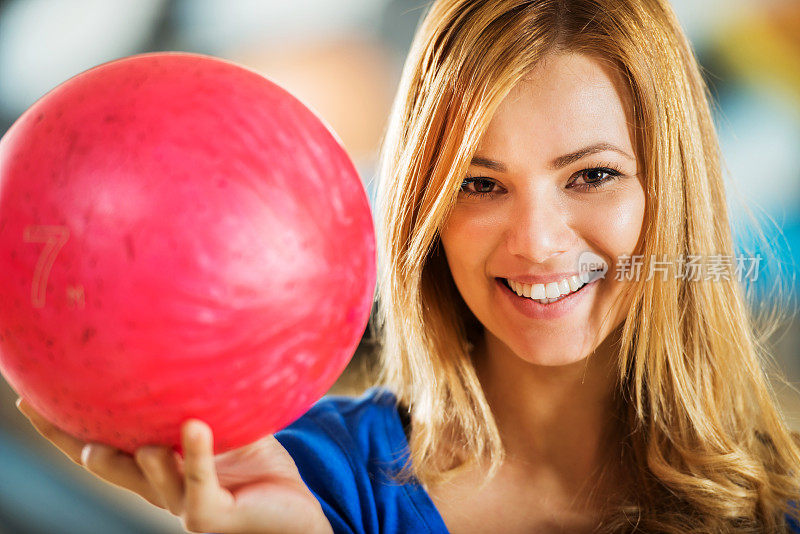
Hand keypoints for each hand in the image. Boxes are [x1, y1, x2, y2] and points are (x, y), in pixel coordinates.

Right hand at [16, 398, 332, 533]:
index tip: (30, 400)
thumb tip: (193, 348)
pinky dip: (196, 454)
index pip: (103, 446)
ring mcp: (185, 505)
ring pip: (150, 480)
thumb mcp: (230, 430)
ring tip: (126, 440)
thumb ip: (207, 403)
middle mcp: (162, 489)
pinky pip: (199, 485)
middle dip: (75, 442)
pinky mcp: (214, 516)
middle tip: (46, 413)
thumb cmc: (260, 470)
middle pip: (108, 467)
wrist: (297, 513)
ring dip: (140, 458)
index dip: (63, 429)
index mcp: (158, 468)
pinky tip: (195, 427)